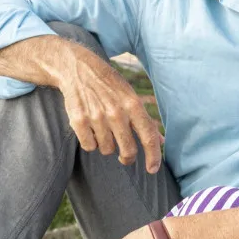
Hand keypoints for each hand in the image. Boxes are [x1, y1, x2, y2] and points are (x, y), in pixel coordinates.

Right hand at [55, 48, 164, 172]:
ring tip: (102, 131)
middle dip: (127, 157)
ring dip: (106, 146)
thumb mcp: (130, 96)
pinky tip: (90, 129)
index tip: (152, 169)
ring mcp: (96, 117)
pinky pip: (89, 146)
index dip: (153, 156)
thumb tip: (161, 142)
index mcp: (133, 104)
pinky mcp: (79, 121)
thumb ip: (145, 120)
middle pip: (128, 150)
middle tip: (125, 156)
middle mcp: (116, 112)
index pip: (148, 137)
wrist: (78, 69)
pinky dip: (90, 142)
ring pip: (106, 150)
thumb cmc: (109, 85)